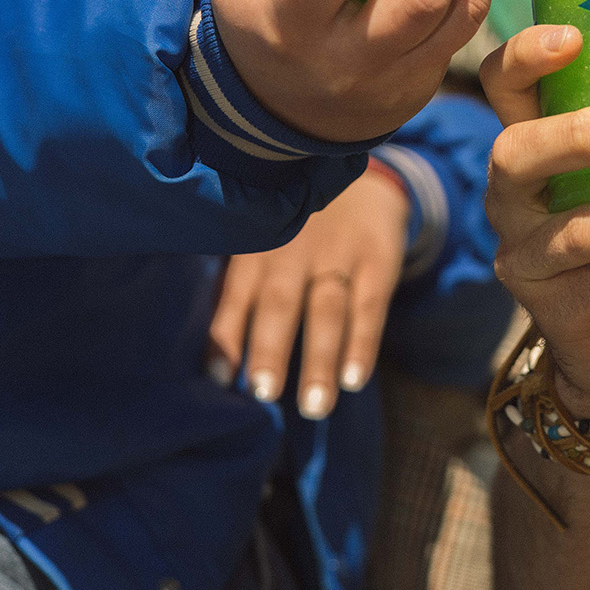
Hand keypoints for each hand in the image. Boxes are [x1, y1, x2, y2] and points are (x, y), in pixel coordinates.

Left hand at [207, 162, 409, 417]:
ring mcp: (338, 255)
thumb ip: (240, 287)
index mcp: (257, 248)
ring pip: (326, 311)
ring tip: (314, 406)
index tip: (218, 380)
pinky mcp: (376, 262)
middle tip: (264, 393)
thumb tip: (212, 365)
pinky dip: (363, 344)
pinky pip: (369, 307)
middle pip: (280, 303)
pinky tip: (354, 379)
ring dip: (320, 359)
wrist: (365, 183)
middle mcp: (294, 251)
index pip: (236, 294)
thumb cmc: (297, 231)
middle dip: (271, 349)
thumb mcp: (264, 240)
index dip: (226, 336)